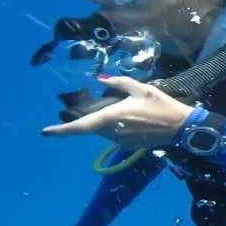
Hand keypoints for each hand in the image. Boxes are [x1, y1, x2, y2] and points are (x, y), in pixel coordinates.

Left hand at [42, 76, 192, 149]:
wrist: (180, 127)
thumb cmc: (161, 105)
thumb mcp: (142, 89)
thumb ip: (120, 83)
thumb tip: (101, 80)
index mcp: (112, 117)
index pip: (80, 127)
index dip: (61, 131)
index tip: (45, 132)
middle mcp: (113, 132)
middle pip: (93, 126)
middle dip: (91, 117)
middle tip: (98, 104)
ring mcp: (120, 141)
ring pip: (103, 131)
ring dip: (106, 121)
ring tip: (123, 109)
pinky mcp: (128, 145)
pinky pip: (115, 135)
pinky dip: (116, 126)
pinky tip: (133, 118)